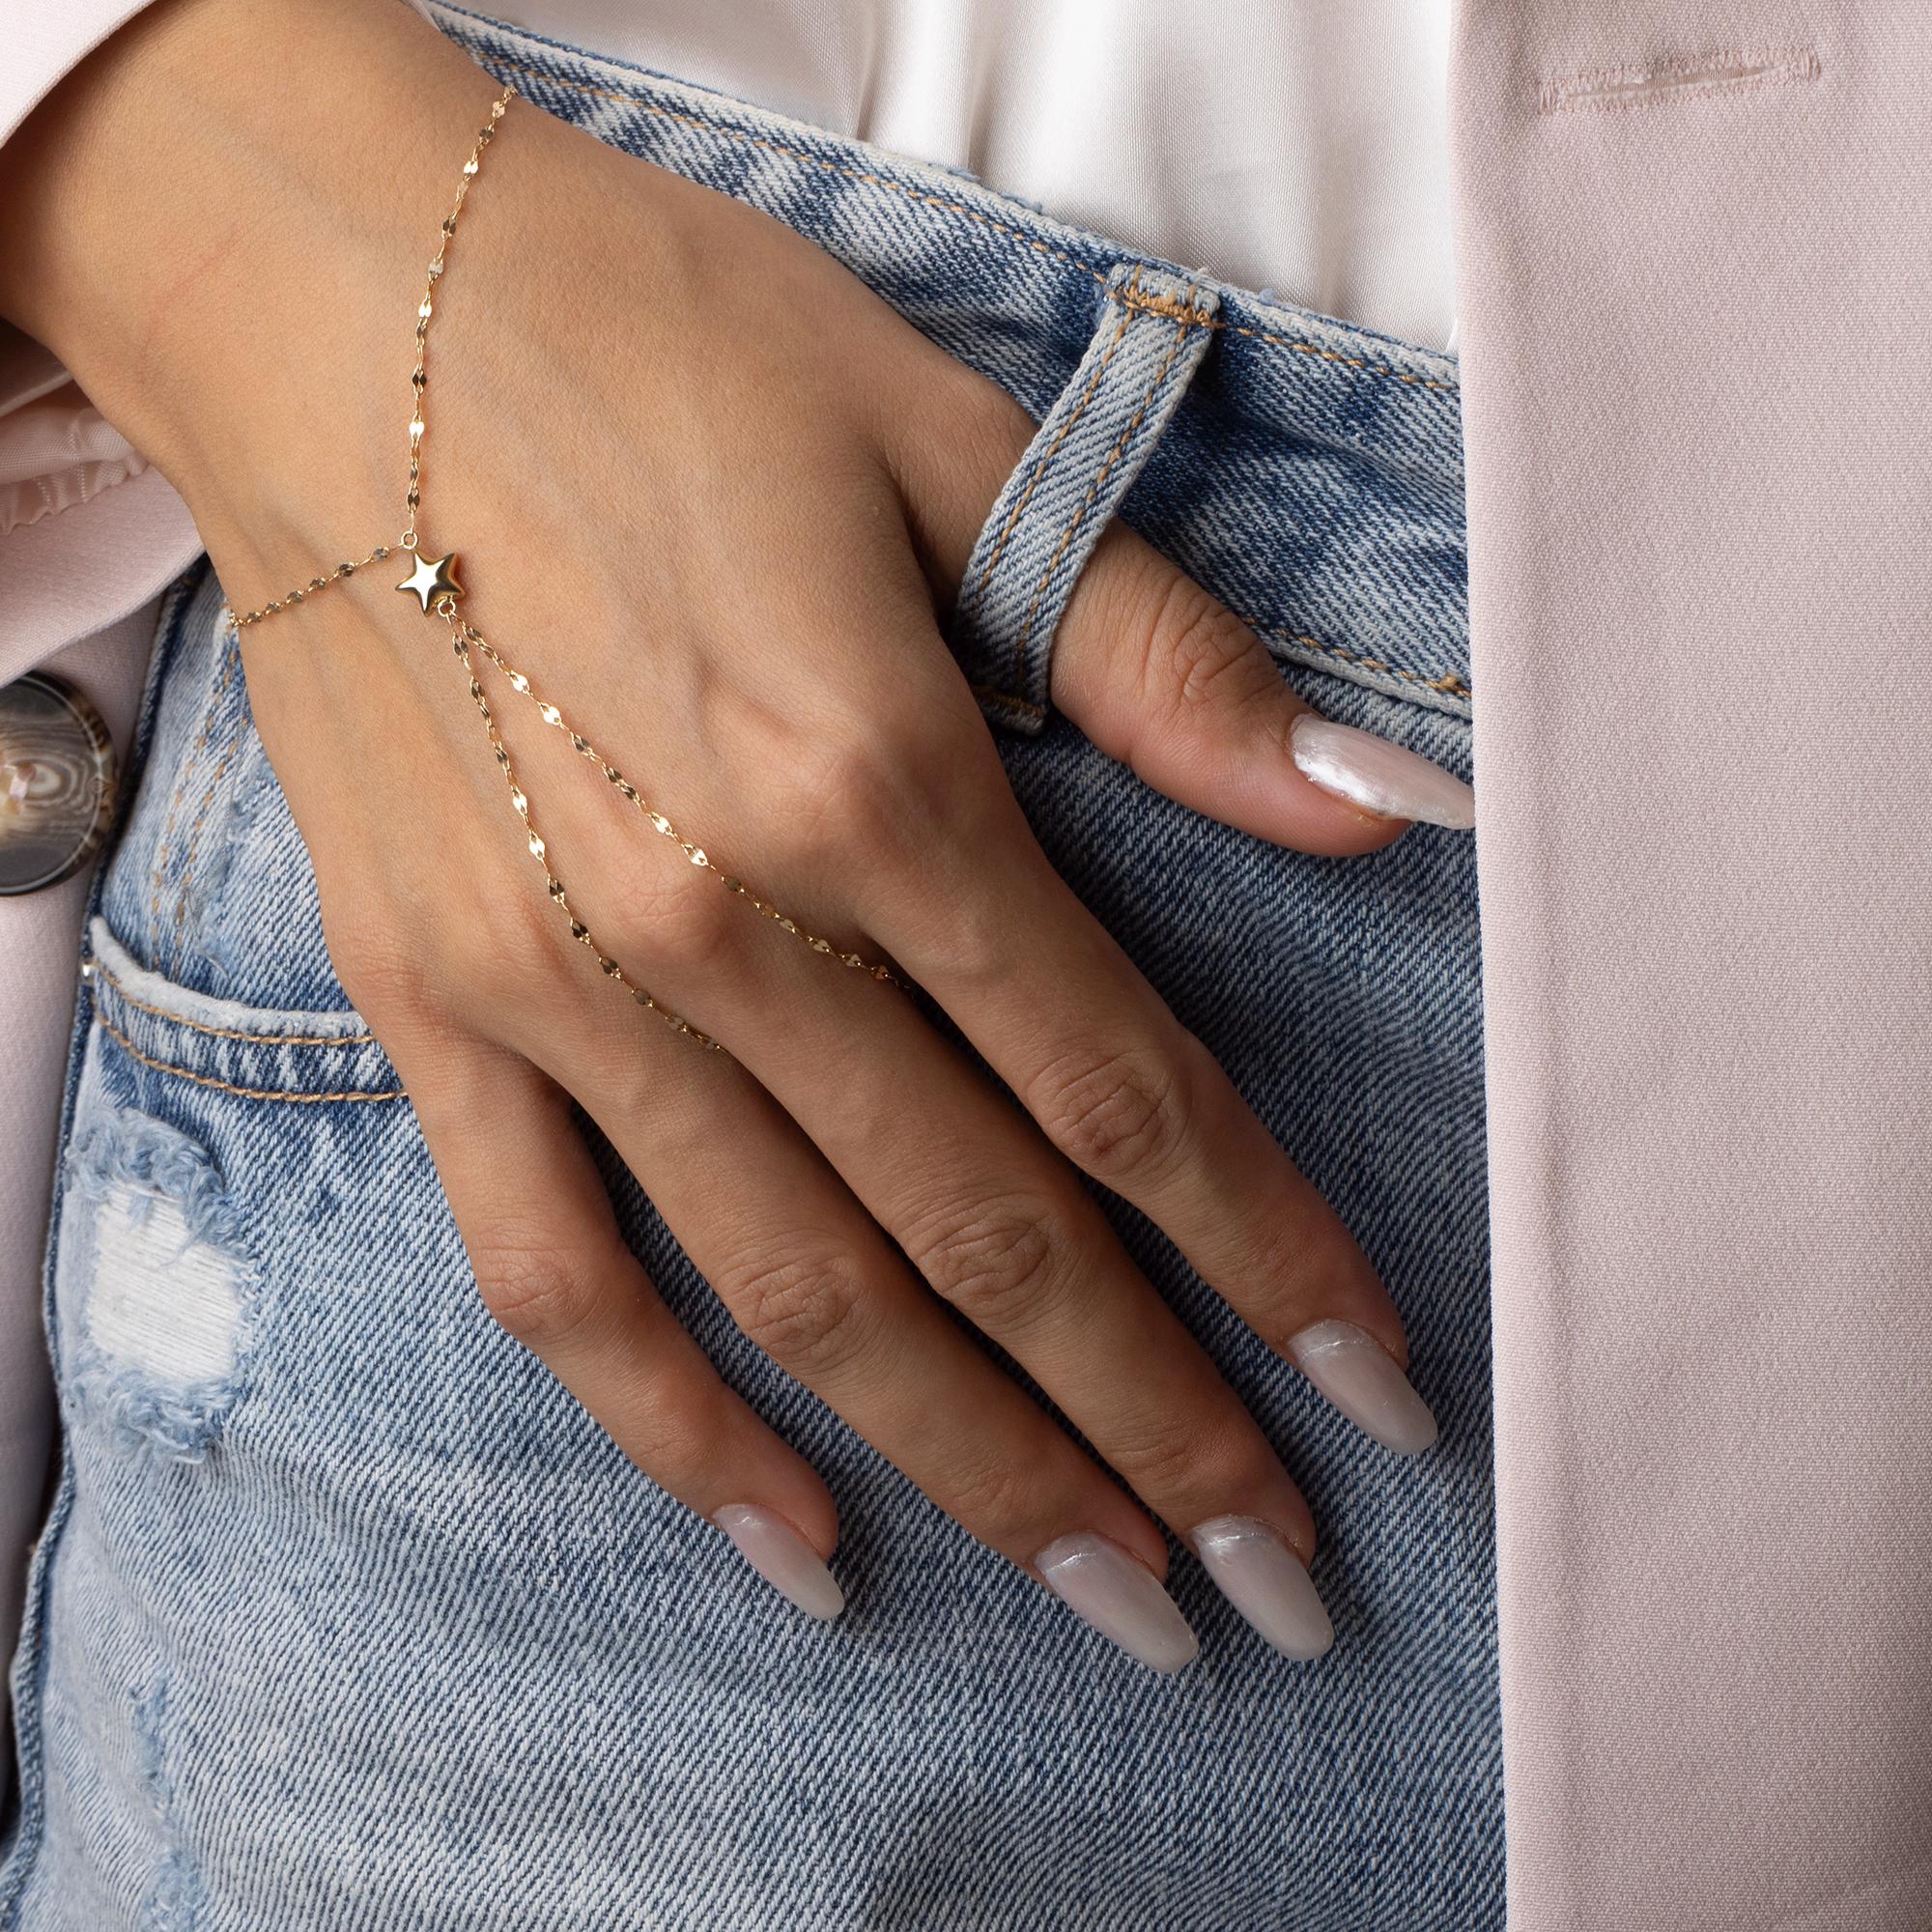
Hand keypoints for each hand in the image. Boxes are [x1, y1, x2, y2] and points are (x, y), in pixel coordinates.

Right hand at [0, 0, 1464, 1668]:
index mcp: (874, 774)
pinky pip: (553, 1273)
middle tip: (1276, 1584)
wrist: (342, 314)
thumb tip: (1373, 810)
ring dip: (968, 1469)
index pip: (1124, 1089)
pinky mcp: (433, 1012)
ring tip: (1102, 1600)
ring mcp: (559, 992)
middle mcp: (720, 925)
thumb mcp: (943, 442)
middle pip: (987, 1239)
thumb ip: (1159, 660)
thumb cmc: (660, 347)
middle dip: (1153, 1429)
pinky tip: (794, 1541)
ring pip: (797, 1297)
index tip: (1374, 1392)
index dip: (1269, 1259)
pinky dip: (673, 1429)